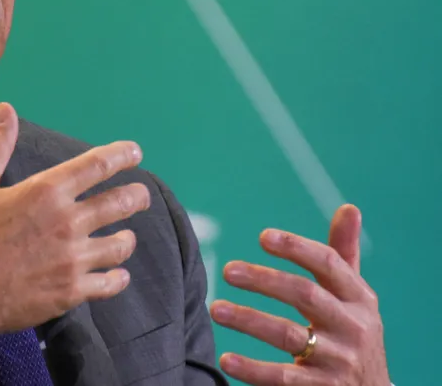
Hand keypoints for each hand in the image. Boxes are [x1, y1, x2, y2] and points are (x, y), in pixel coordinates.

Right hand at [0, 102, 149, 340]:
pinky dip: (117, 277)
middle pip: (122, 202)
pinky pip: (111, 282)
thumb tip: (7, 110)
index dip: (123, 155)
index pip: (98, 164)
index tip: (135, 153)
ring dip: (126, 238)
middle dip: (137, 196)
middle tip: (141, 196)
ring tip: (125, 237)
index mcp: (46, 191)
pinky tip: (115, 274)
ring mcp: (73, 258)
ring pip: (121, 244)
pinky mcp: (73, 291)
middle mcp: (67, 221)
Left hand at [209, 204, 389, 384]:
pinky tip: (226, 359)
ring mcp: (339, 361)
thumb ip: (343, 255)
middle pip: (305, 295)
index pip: (329, 264)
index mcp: (359, 299)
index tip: (263, 237)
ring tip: (215, 308)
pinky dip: (253, 369)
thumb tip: (349, 207)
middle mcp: (353, 328)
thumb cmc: (352, 334)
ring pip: (289, 335)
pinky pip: (284, 378)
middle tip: (228, 270)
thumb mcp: (354, 298)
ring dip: (249, 319)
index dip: (297, 248)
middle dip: (265, 280)